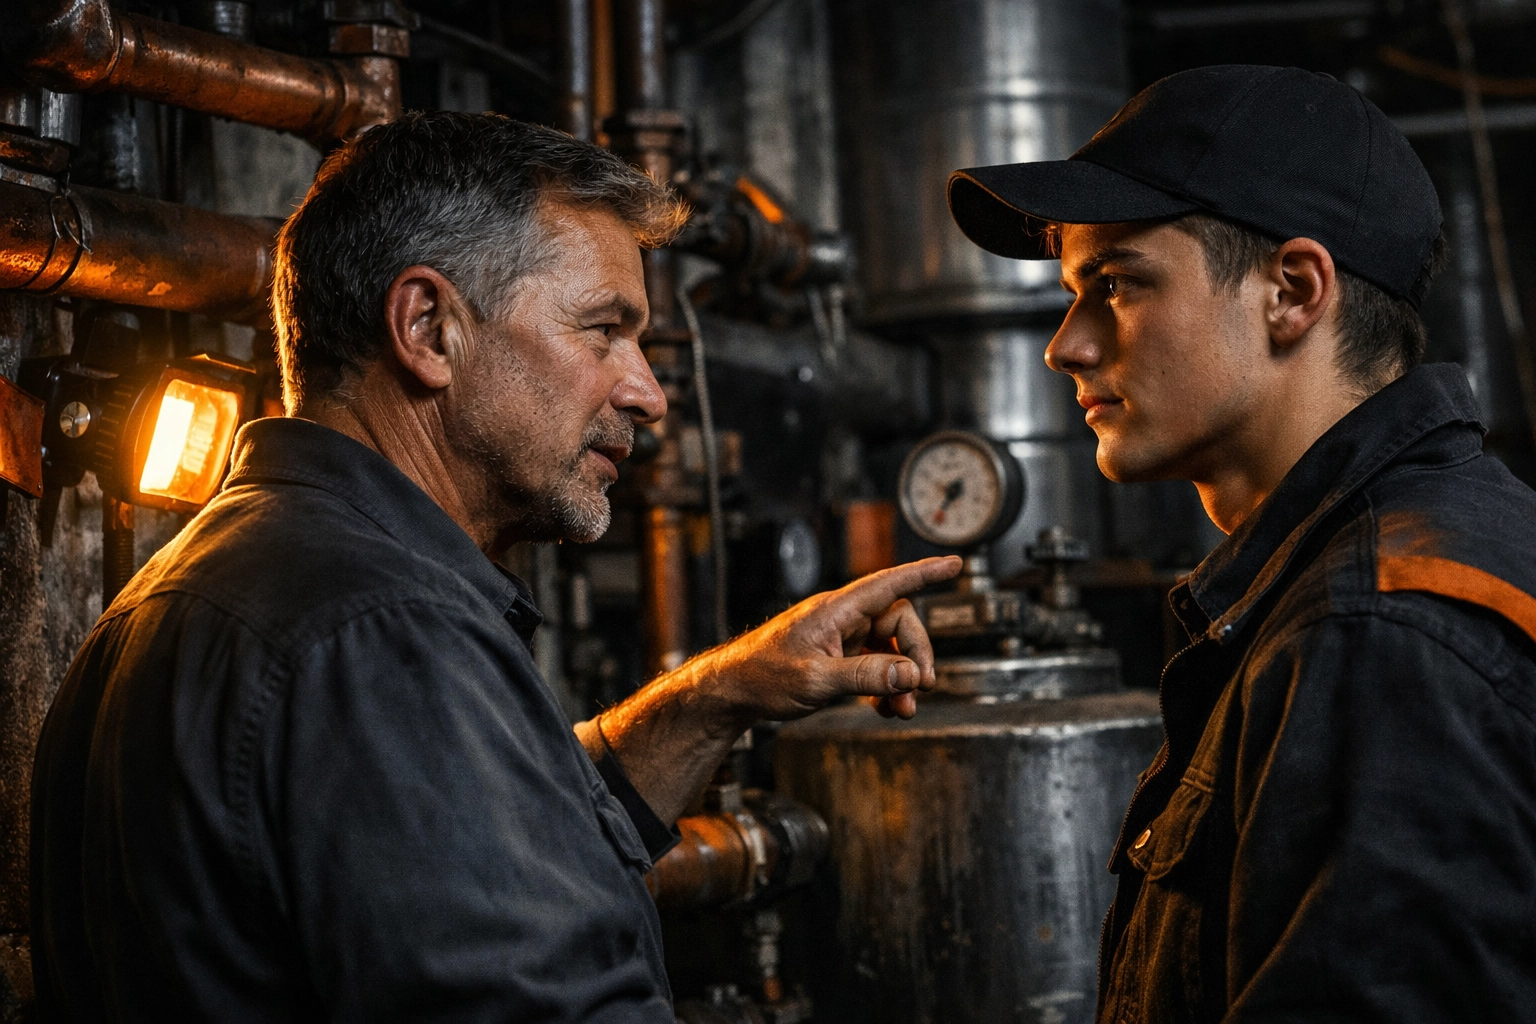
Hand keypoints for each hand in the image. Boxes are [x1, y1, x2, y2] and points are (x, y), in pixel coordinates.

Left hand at [695, 556, 962, 722]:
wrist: (731, 693)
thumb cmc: (761, 677)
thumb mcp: (816, 680)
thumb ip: (866, 676)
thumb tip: (910, 675)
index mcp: (836, 610)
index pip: (889, 583)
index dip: (925, 572)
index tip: (954, 564)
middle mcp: (841, 618)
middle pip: (899, 622)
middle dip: (916, 655)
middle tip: (921, 687)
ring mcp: (839, 638)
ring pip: (889, 648)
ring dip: (902, 678)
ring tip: (904, 709)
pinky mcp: (835, 657)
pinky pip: (874, 665)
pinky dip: (885, 686)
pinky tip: (885, 709)